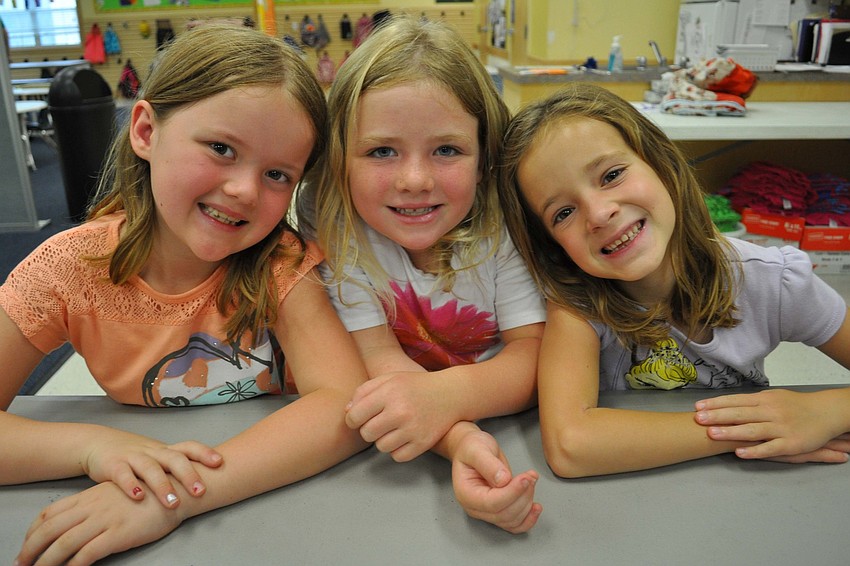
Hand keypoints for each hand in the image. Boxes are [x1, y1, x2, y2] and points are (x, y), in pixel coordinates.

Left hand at [15, 481, 182, 565]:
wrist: (177, 490)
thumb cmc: (151, 493)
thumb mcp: (118, 493)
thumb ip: (96, 504)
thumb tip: (79, 520)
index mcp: (90, 496)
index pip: (50, 512)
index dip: (33, 530)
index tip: (26, 544)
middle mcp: (92, 507)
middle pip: (50, 529)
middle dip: (30, 549)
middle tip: (21, 564)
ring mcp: (104, 520)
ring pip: (63, 543)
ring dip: (46, 561)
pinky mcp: (118, 534)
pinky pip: (87, 553)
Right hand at [83, 429, 222, 508]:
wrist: (97, 443)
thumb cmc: (134, 455)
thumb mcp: (157, 458)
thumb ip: (175, 469)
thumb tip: (207, 483)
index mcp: (165, 450)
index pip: (189, 447)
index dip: (204, 453)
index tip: (219, 462)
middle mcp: (152, 452)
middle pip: (174, 459)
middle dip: (189, 475)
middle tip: (201, 491)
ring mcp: (133, 457)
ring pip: (150, 468)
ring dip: (162, 486)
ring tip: (172, 503)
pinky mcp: (114, 465)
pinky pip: (122, 474)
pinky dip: (130, 485)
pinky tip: (138, 497)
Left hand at [345, 371, 456, 461]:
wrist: (451, 394)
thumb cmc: (415, 385)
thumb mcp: (389, 379)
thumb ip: (364, 391)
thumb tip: (347, 412)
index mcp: (389, 393)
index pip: (355, 416)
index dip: (353, 419)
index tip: (359, 418)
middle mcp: (400, 411)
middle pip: (366, 434)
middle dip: (368, 430)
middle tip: (379, 422)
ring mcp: (413, 429)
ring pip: (381, 447)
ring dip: (383, 440)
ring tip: (394, 428)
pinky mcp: (423, 443)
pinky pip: (397, 456)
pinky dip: (397, 450)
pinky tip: (404, 437)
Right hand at [451, 428, 541, 533]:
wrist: (471, 449)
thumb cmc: (470, 448)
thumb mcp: (476, 449)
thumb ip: (488, 464)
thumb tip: (503, 480)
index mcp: (465, 493)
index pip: (491, 503)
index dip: (511, 493)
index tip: (525, 479)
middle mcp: (475, 507)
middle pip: (503, 514)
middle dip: (522, 496)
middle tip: (530, 475)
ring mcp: (486, 512)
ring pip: (512, 520)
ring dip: (527, 503)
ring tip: (531, 480)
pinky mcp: (498, 511)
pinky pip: (514, 524)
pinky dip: (528, 519)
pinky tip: (536, 507)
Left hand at [695, 389, 849, 461]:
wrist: (827, 412)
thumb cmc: (796, 405)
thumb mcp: (773, 397)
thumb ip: (752, 402)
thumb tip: (726, 404)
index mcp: (765, 399)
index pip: (736, 400)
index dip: (716, 403)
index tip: (698, 407)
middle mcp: (771, 411)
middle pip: (740, 413)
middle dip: (717, 416)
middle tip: (698, 419)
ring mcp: (781, 427)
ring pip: (752, 430)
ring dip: (731, 432)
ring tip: (711, 434)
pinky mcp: (790, 443)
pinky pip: (770, 448)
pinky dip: (754, 450)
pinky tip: (739, 453)